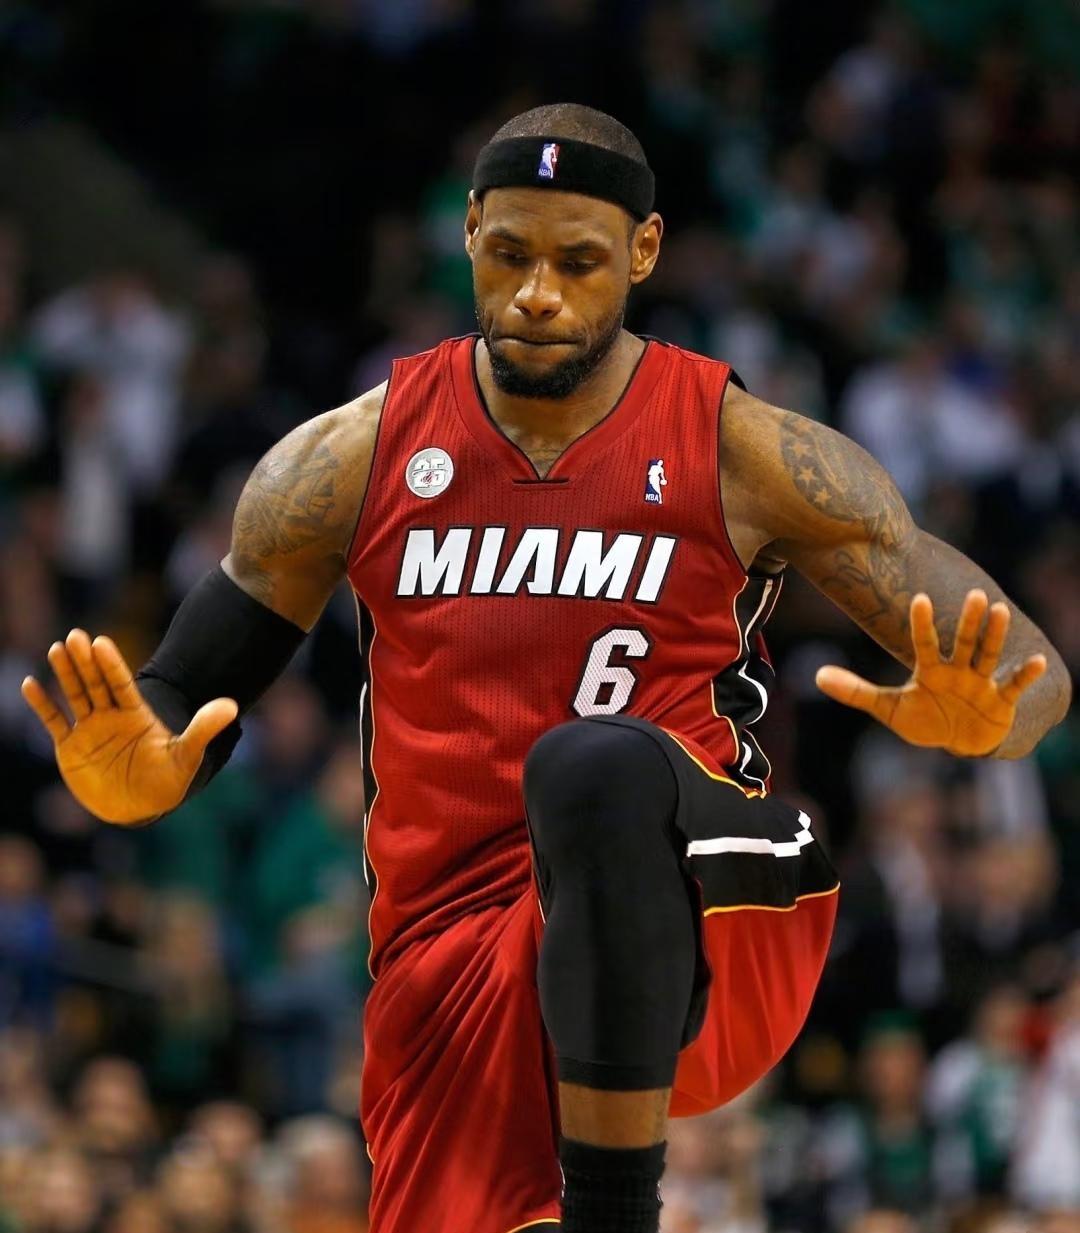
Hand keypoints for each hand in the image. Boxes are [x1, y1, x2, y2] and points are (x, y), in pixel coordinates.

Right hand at [21, 630, 237, 824]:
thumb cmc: (167, 781)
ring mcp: (89, 730)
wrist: (141, 808)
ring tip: (57, 648)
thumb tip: (231, 706)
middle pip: (96, 683)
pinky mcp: (70, 748)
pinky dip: (42, 704)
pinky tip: (32, 684)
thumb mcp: (187, 756)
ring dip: (66, 673)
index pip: (122, 684)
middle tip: (75, 636)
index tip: (102, 642)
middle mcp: (111, 716)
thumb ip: (203, 729)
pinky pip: (54, 721)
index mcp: (137, 714)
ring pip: (75, 695)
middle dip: (86, 661)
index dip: (112, 665)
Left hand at [814, 590, 1046, 756]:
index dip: (922, 623)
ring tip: (1000, 611)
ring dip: (994, 636)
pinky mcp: (1001, 701)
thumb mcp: (889, 708)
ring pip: (988, 655)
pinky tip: (1037, 661)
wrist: (956, 742)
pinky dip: (1024, 674)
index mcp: (931, 670)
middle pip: (962, 642)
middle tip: (974, 594)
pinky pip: (1013, 686)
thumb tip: (816, 675)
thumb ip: (856, 691)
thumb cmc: (925, 718)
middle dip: (968, 621)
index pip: (925, 643)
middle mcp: (958, 670)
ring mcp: (980, 683)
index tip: (918, 598)